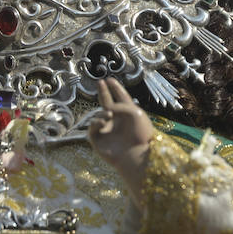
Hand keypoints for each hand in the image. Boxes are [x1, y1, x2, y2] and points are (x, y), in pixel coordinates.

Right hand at [87, 78, 154, 196]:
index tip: (110, 79)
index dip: (115, 89)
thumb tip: (106, 111)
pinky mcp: (98, 141)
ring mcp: (108, 131)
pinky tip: (104, 122)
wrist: (136, 153)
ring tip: (109, 114)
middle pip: (107, 104)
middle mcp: (117, 122)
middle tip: (100, 82)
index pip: (121, 98)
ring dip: (103, 112)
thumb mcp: (133, 112)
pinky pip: (92, 128)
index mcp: (128, 115)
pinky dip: (96, 122)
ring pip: (99, 115)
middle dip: (103, 93)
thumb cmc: (139, 133)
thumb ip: (118, 105)